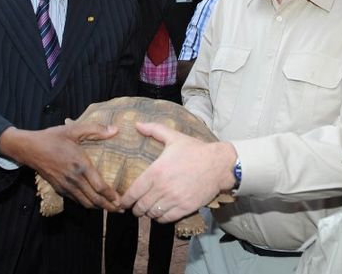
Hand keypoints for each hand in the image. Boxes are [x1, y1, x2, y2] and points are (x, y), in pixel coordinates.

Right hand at [1, 123, 121, 211]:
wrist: (30, 149)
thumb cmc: (52, 138)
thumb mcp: (73, 130)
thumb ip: (95, 129)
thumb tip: (115, 130)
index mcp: (80, 165)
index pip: (99, 186)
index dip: (111, 196)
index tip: (122, 200)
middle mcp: (74, 179)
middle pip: (94, 199)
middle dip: (109, 206)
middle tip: (122, 209)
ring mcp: (66, 186)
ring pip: (85, 202)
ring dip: (99, 208)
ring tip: (111, 209)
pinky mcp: (59, 188)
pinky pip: (76, 200)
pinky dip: (87, 204)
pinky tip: (94, 203)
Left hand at [119, 122, 235, 222]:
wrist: (219, 164)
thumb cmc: (195, 150)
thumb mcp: (174, 137)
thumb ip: (154, 130)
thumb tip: (137, 124)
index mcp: (156, 171)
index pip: (134, 192)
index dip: (125, 200)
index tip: (122, 202)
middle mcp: (162, 188)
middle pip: (141, 206)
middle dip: (136, 208)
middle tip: (135, 207)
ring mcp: (174, 199)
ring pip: (152, 214)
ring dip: (148, 213)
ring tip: (147, 210)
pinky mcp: (185, 207)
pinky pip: (167, 219)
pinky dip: (161, 218)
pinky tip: (160, 213)